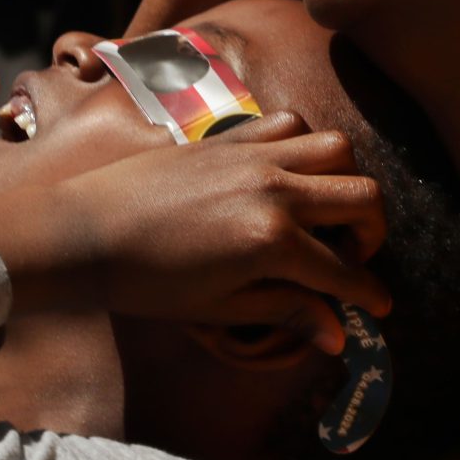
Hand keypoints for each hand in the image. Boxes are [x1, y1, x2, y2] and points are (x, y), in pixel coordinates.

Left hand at [0, 112, 389, 352]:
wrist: (81, 233)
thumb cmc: (144, 282)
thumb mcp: (219, 308)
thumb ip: (284, 311)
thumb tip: (336, 335)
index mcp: (271, 242)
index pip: (345, 270)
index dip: (369, 294)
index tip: (378, 307)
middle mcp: (273, 190)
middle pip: (363, 197)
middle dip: (373, 232)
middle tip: (354, 256)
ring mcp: (251, 155)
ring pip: (336, 149)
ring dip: (344, 181)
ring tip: (326, 211)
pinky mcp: (226, 136)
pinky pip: (288, 124)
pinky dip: (302, 146)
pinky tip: (285, 175)